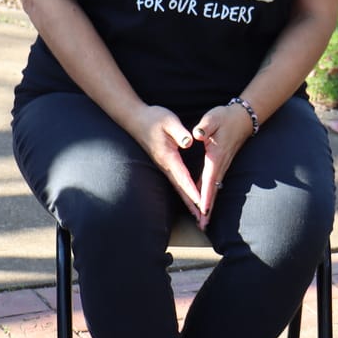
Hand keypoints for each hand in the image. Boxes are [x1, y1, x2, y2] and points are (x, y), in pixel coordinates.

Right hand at [127, 103, 206, 227]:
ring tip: (198, 215)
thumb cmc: (154, 118)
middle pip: (180, 188)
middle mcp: (165, 165)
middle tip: (202, 219)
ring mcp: (164, 165)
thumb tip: (188, 142)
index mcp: (169, 156)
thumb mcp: (169, 121)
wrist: (136, 118)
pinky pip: (176, 181)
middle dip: (191, 204)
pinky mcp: (164, 163)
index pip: (183, 177)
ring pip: (178, 187)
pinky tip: (189, 198)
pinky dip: (184, 192)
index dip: (192, 190)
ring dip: (188, 201)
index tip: (201, 203)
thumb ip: (179, 132)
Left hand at [190, 101, 252, 225]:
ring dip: (209, 206)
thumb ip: (205, 127)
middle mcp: (220, 165)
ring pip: (214, 190)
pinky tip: (205, 205)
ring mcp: (222, 166)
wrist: (242, 118)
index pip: (209, 180)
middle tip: (202, 226)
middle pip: (212, 191)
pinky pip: (214, 184)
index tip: (203, 210)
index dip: (206, 195)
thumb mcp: (213, 118)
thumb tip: (197, 134)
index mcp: (215, 156)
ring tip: (203, 222)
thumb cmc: (225, 117)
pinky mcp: (221, 165)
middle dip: (208, 209)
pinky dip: (209, 196)